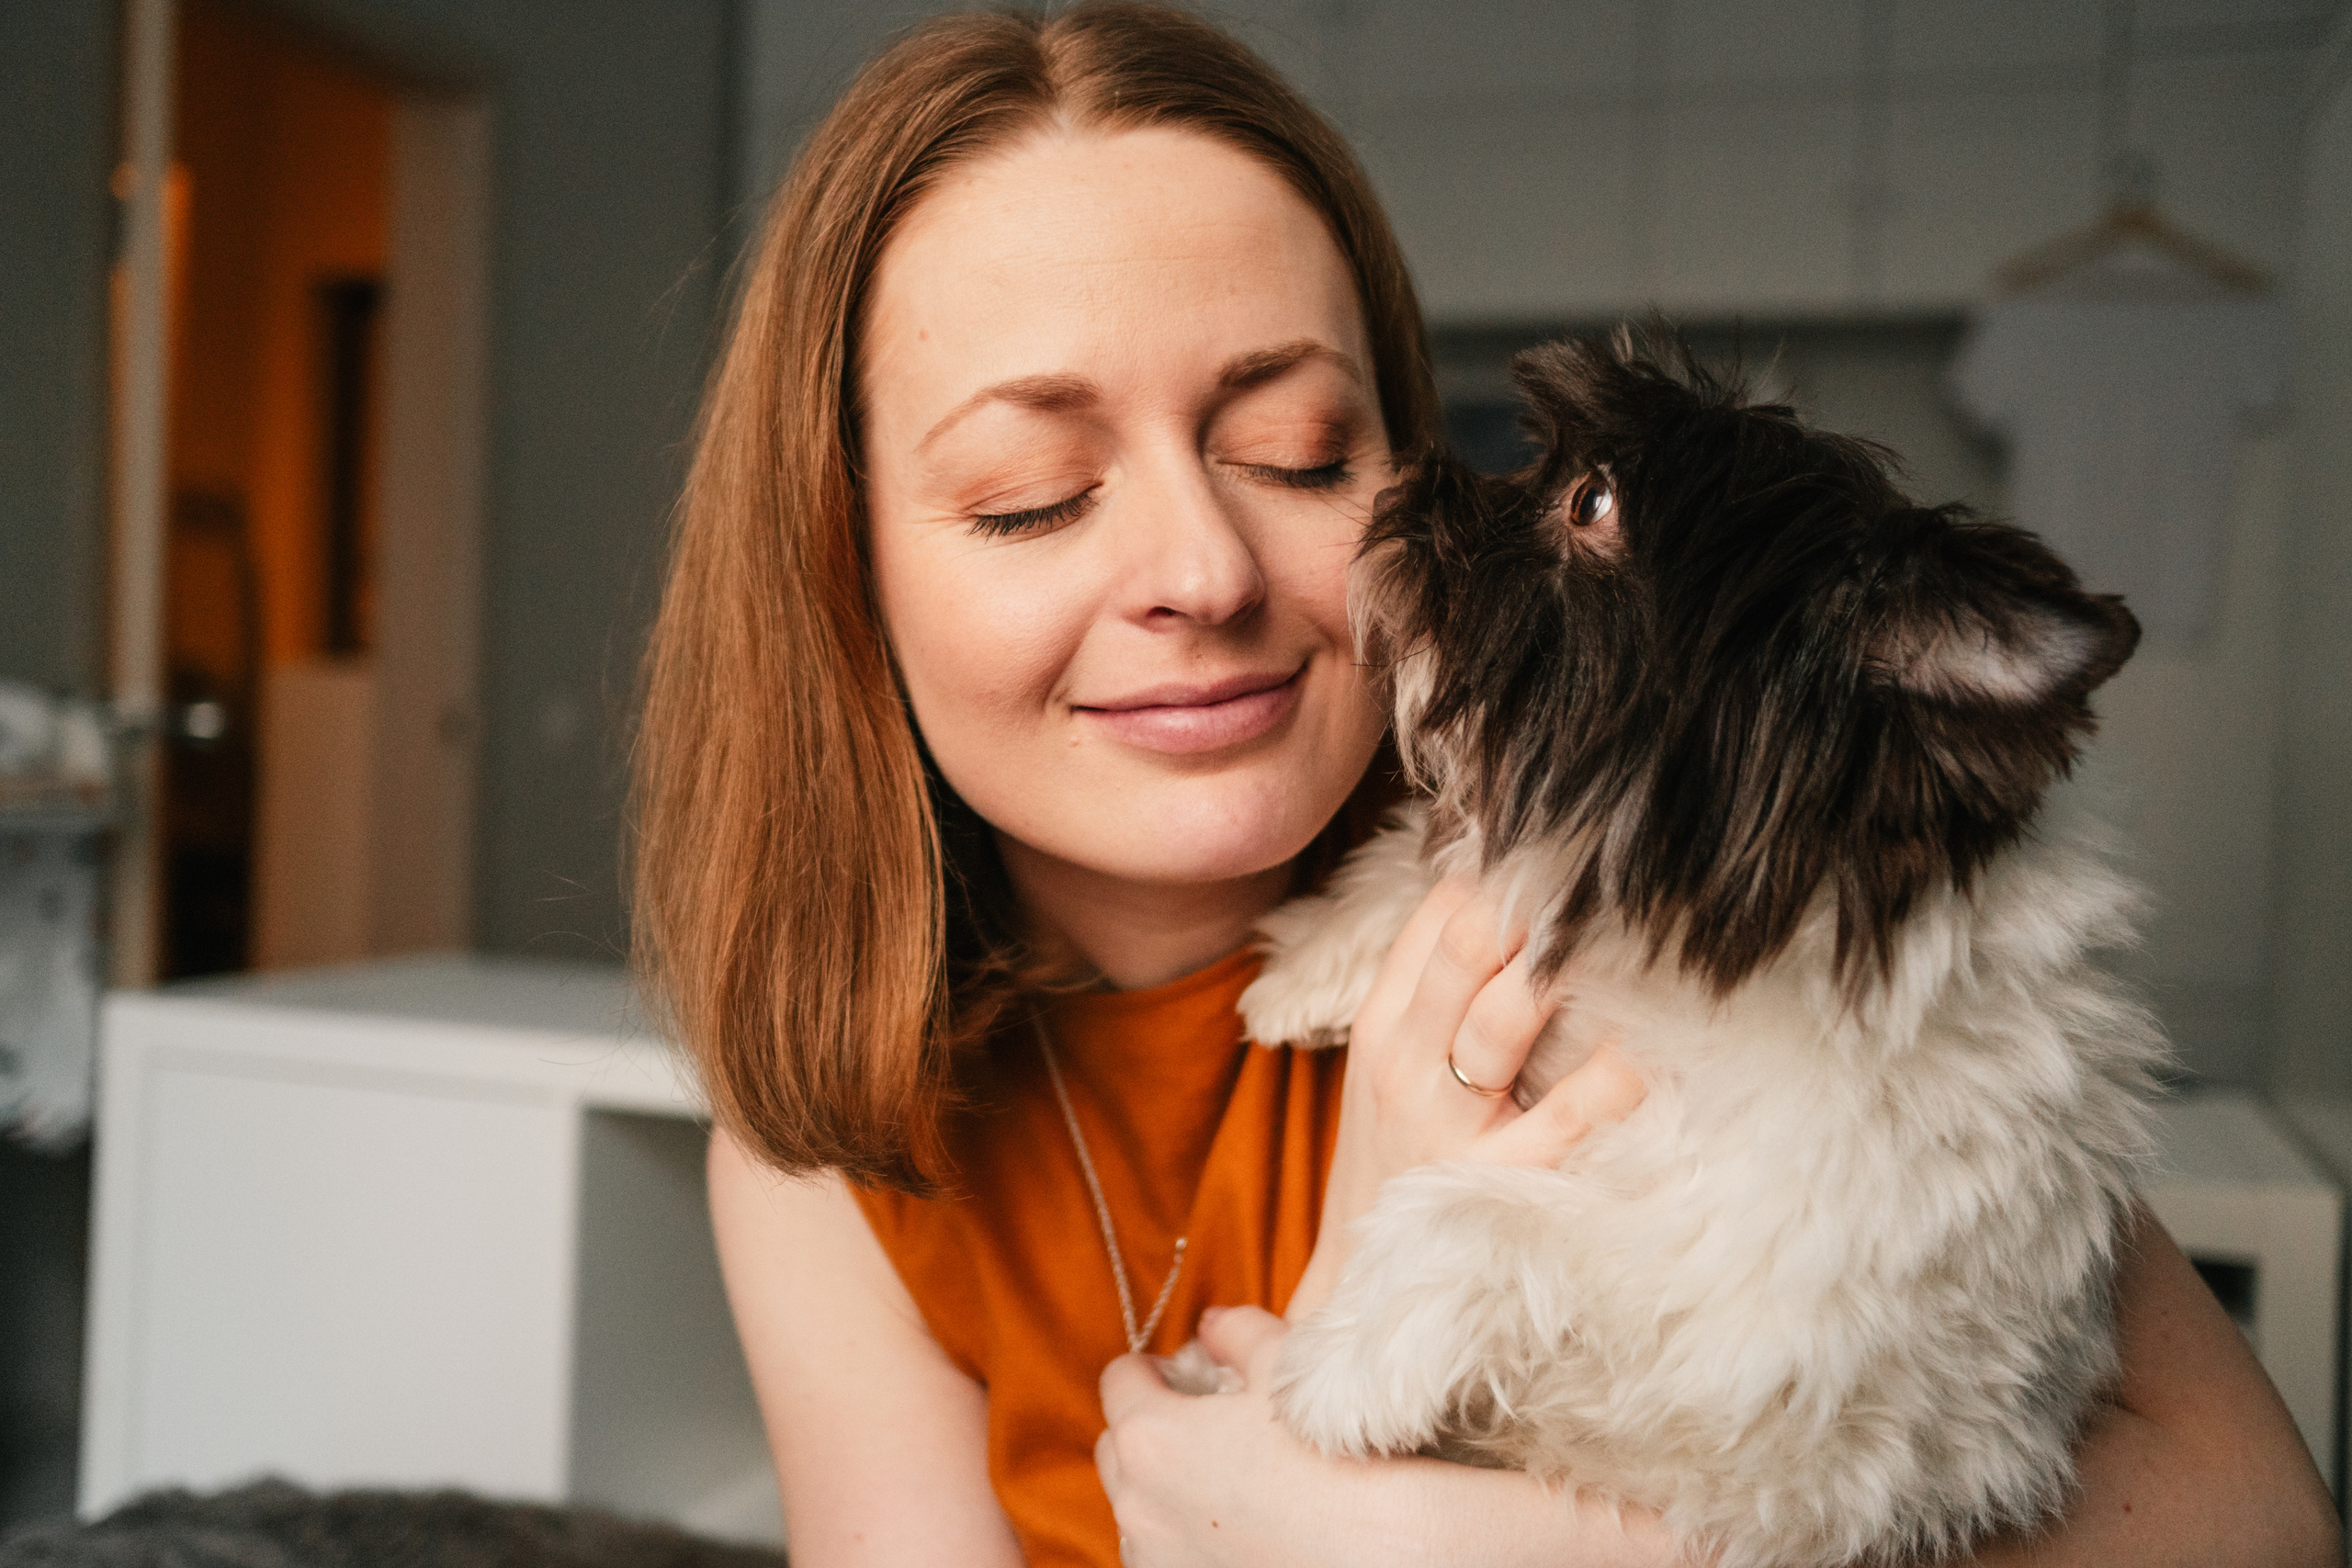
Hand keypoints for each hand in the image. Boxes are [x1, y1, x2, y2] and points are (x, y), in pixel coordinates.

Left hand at [1097, 1306, 1352, 1567]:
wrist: (1381, 1555)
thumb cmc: (1331, 1460)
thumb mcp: (1286, 1368)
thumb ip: (1236, 1333)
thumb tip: (1212, 1324)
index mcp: (1151, 1439)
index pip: (1118, 1379)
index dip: (1150, 1367)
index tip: (1181, 1370)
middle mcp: (1137, 1507)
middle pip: (1117, 1446)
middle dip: (1147, 1425)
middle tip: (1201, 1420)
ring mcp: (1154, 1561)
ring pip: (1136, 1507)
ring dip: (1162, 1485)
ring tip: (1225, 1478)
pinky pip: (1159, 1553)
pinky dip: (1181, 1534)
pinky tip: (1236, 1526)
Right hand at [1293, 878, 1646, 1317]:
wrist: (1360, 1288)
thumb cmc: (1402, 1157)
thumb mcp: (1397, 1066)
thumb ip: (1443, 989)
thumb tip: (1519, 892)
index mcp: (1382, 1024)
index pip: (1439, 915)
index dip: (1508, 870)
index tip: (1574, 849)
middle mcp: (1406, 1063)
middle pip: (1467, 943)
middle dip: (1540, 897)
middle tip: (1614, 866)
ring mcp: (1450, 1124)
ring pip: (1508, 1010)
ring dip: (1573, 962)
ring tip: (1641, 928)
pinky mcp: (1500, 1182)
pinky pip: (1573, 1112)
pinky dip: (1621, 1070)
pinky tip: (1659, 1041)